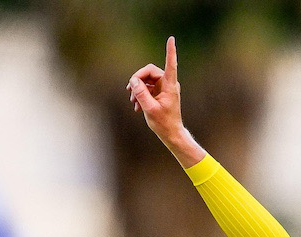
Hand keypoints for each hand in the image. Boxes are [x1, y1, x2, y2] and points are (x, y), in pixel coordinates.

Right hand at [128, 37, 204, 166]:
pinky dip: (140, 95)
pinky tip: (137, 106)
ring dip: (137, 89)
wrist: (170, 134)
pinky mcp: (159, 93)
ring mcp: (163, 88)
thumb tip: (133, 80)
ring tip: (133, 102)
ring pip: (146, 80)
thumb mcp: (150, 109)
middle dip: (138, 80)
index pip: (170, 64)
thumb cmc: (164, 123)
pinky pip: (147, 88)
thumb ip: (141, 93)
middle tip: (129, 91)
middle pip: (149, 72)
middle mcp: (168, 84)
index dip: (170, 51)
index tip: (171, 39)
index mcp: (170, 85)